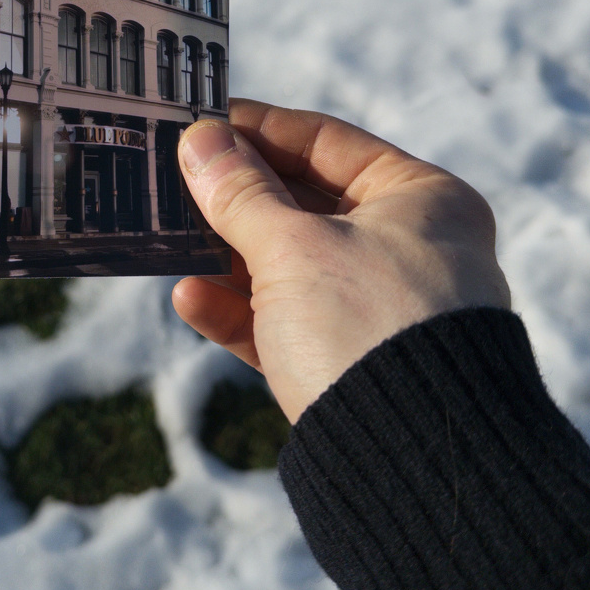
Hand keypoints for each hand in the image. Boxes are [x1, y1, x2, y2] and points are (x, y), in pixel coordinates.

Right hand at [173, 100, 511, 423]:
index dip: (258, 129)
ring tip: (168, 240)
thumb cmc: (367, 327)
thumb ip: (240, 194)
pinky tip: (190, 300)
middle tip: (170, 181)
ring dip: (226, 257)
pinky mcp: (350, 364)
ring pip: (288, 267)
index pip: (326, 141)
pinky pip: (286, 324)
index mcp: (421, 199)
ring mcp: (380, 310)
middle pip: (303, 203)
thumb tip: (200, 142)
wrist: (409, 464)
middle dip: (234, 198)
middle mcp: (409, 248)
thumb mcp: (293, 248)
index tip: (200, 125)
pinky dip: (240, 311)